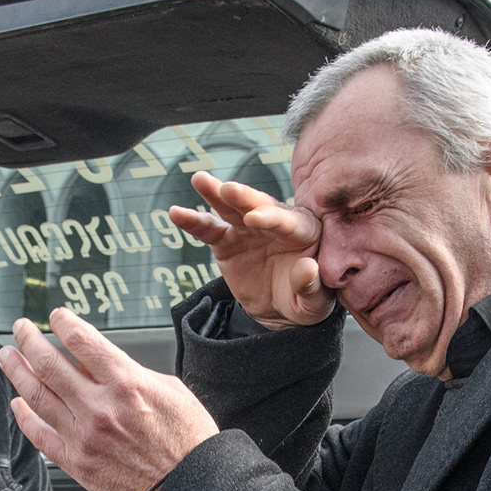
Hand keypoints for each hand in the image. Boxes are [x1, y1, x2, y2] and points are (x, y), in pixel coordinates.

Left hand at [0, 308, 217, 490]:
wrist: (189, 487)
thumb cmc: (187, 440)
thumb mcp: (170, 389)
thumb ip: (130, 372)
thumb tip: (98, 362)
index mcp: (127, 383)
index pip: (81, 340)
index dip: (62, 322)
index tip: (55, 317)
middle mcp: (100, 408)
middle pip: (49, 363)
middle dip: (29, 339)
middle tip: (21, 329)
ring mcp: (84, 436)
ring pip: (36, 395)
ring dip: (17, 371)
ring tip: (8, 356)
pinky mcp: (77, 461)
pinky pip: (39, 434)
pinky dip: (24, 416)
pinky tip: (17, 403)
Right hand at [170, 172, 329, 328]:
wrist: (281, 311)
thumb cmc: (305, 303)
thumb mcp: (314, 304)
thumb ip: (311, 286)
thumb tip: (307, 268)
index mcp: (305, 232)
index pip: (289, 221)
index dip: (272, 217)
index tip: (254, 218)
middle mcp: (276, 223)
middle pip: (260, 205)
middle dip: (244, 197)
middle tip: (228, 190)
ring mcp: (249, 229)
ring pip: (232, 208)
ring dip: (216, 194)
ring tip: (200, 180)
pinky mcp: (227, 241)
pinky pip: (208, 229)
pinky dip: (193, 221)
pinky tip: (176, 213)